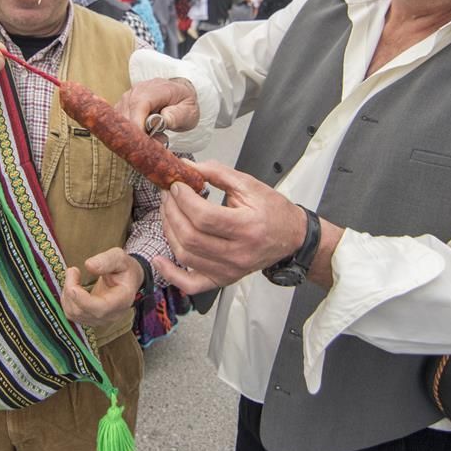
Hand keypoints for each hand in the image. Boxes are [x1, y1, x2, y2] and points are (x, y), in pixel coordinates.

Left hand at [60, 248, 144, 325]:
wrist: (127, 280)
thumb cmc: (124, 268)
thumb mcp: (119, 257)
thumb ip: (106, 260)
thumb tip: (88, 265)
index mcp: (122, 300)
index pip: (100, 309)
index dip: (82, 300)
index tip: (72, 285)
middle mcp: (111, 315)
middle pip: (83, 311)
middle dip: (71, 291)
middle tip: (72, 270)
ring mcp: (100, 319)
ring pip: (74, 314)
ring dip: (67, 294)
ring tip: (73, 275)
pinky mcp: (90, 319)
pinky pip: (72, 314)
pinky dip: (67, 300)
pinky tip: (73, 286)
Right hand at [116, 77, 199, 133]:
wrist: (179, 96)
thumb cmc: (183, 104)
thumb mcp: (188, 111)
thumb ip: (176, 115)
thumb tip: (162, 120)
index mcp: (155, 88)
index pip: (139, 103)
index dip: (137, 122)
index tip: (143, 139)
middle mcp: (136, 91)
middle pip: (127, 114)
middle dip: (138, 133)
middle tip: (158, 140)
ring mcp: (127, 98)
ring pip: (121, 121)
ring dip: (135, 134)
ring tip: (157, 136)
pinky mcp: (122, 107)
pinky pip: (120, 124)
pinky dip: (131, 133)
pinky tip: (147, 134)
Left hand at [150, 160, 306, 293]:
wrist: (291, 236)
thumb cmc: (274, 211)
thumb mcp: (249, 184)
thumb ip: (216, 173)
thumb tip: (185, 166)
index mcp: (248, 226)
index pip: (205, 217)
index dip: (184, 199)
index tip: (176, 185)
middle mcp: (239, 253)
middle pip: (191, 236)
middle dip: (172, 211)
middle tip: (168, 194)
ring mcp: (230, 270)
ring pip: (186, 255)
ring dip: (169, 231)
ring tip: (168, 212)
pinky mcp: (223, 279)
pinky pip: (191, 284)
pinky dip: (171, 274)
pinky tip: (159, 259)